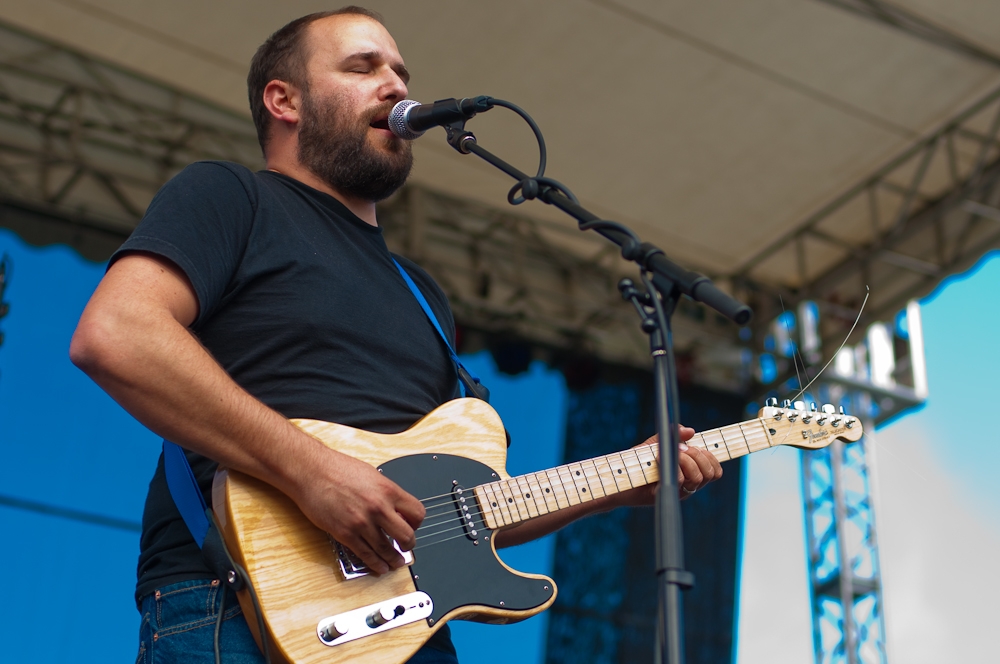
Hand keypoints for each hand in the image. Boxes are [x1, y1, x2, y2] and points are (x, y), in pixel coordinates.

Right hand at [288, 448, 425, 574]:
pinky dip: (375, 563)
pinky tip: (379, 566)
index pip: (416, 513)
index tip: (412, 527)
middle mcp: (378, 507)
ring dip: (393, 559)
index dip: (416, 524)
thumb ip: (385, 493)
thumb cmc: (337, 468)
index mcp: (388, 490)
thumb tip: (395, 507)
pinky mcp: (345, 533)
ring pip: (386, 549)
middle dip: (408, 545)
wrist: (311, 471)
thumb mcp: (372, 475)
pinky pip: (365, 554)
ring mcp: (362, 522)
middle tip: (406, 547)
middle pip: (406, 535)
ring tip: (396, 562)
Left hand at [612, 425, 722, 507]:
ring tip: (672, 453)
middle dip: (699, 456)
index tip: (698, 446)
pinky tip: (660, 458)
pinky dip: (674, 467)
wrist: (618, 475)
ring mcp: (677, 492)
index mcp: (690, 473)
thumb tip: (690, 431)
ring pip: (698, 478)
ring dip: (687, 460)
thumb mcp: (656, 443)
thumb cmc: (638, 460)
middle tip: (682, 449)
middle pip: (710, 473)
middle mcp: (687, 484)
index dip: (713, 458)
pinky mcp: (665, 494)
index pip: (715, 470)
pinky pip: (679, 482)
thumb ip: (673, 435)